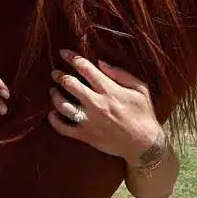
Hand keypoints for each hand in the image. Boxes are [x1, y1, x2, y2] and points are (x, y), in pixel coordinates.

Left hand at [47, 49, 161, 164]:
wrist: (144, 144)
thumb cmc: (143, 114)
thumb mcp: (140, 89)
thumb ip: (120, 74)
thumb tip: (100, 63)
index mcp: (110, 90)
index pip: (85, 69)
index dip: (71, 58)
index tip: (63, 52)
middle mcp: (97, 104)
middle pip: (70, 84)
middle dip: (59, 76)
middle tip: (55, 73)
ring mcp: (89, 121)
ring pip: (63, 105)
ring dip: (55, 95)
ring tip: (53, 90)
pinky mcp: (86, 136)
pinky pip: (63, 128)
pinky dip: (54, 120)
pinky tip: (52, 113)